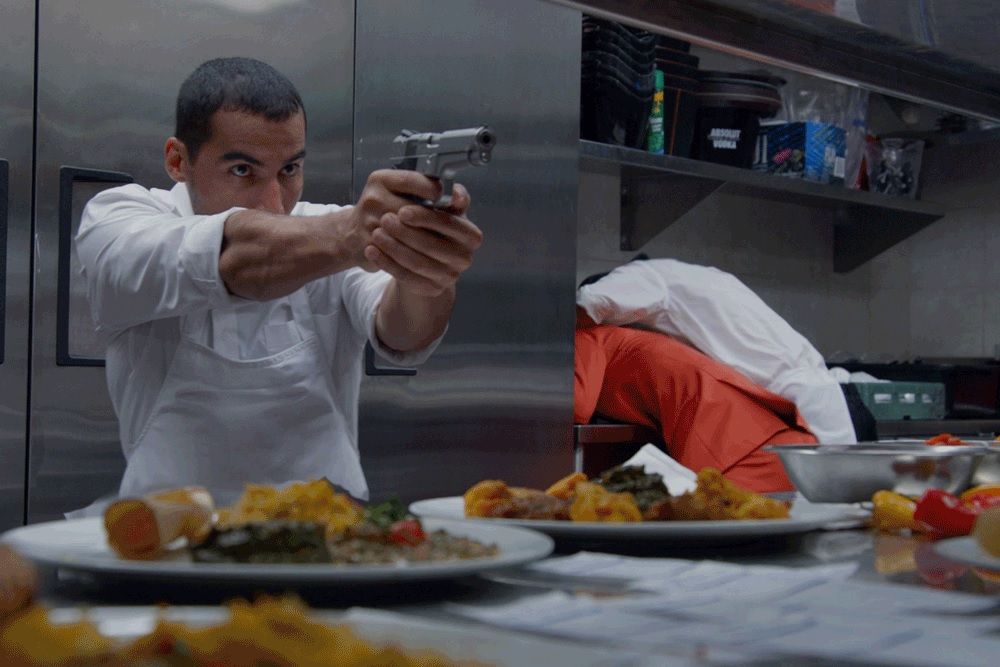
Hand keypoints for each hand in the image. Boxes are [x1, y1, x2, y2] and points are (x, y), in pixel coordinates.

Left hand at [362, 172, 482, 296]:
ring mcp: (449, 277)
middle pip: (431, 245)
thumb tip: (454, 191)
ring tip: (376, 233)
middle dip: (404, 232)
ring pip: (416, 262)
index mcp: (472, 236)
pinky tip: (372, 250)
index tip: (402, 210)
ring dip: (393, 247)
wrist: (429, 258)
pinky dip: (386, 263)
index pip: (448, 224)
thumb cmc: (436, 228)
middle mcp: (465, 258)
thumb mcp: (444, 210)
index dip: (424, 217)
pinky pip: (405, 277)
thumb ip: (448, 197)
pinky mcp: (432, 289)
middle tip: (384, 219)